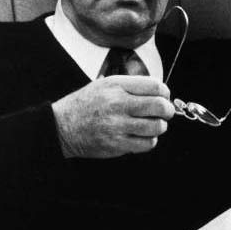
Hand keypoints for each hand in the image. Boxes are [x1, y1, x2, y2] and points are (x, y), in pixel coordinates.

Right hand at [52, 76, 174, 158]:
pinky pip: (147, 144)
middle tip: (166, 112)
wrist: (62, 127)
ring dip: (160, 126)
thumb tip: (159, 92)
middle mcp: (117, 104)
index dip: (164, 92)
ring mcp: (117, 126)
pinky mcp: (117, 144)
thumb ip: (130, 86)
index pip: (154, 86)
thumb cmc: (86, 104)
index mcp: (116, 86)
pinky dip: (150, 140)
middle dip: (167, 110)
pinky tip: (143, 136)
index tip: (164, 96)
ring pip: (156, 127)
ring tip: (155, 124)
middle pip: (159, 106)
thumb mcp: (104, 85)